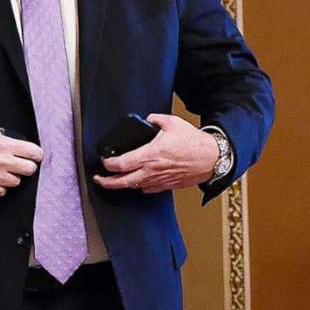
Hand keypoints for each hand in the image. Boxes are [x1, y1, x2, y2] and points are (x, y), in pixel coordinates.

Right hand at [0, 128, 42, 195]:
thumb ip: (4, 140)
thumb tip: (17, 146)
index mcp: (3, 145)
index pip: (33, 152)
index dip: (36, 155)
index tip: (35, 157)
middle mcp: (1, 161)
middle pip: (29, 169)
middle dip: (26, 167)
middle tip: (20, 165)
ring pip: (16, 182)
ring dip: (10, 177)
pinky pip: (2, 192)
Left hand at [94, 111, 219, 192]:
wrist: (211, 158)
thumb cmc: (194, 143)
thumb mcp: (172, 123)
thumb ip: (155, 120)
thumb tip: (148, 120)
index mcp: (150, 155)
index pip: (121, 164)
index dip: (108, 163)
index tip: (104, 160)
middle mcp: (152, 170)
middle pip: (122, 182)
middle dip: (106, 182)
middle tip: (99, 179)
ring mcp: (158, 180)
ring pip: (134, 187)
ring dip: (122, 185)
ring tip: (114, 180)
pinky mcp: (166, 186)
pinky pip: (147, 189)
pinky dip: (139, 186)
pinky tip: (136, 181)